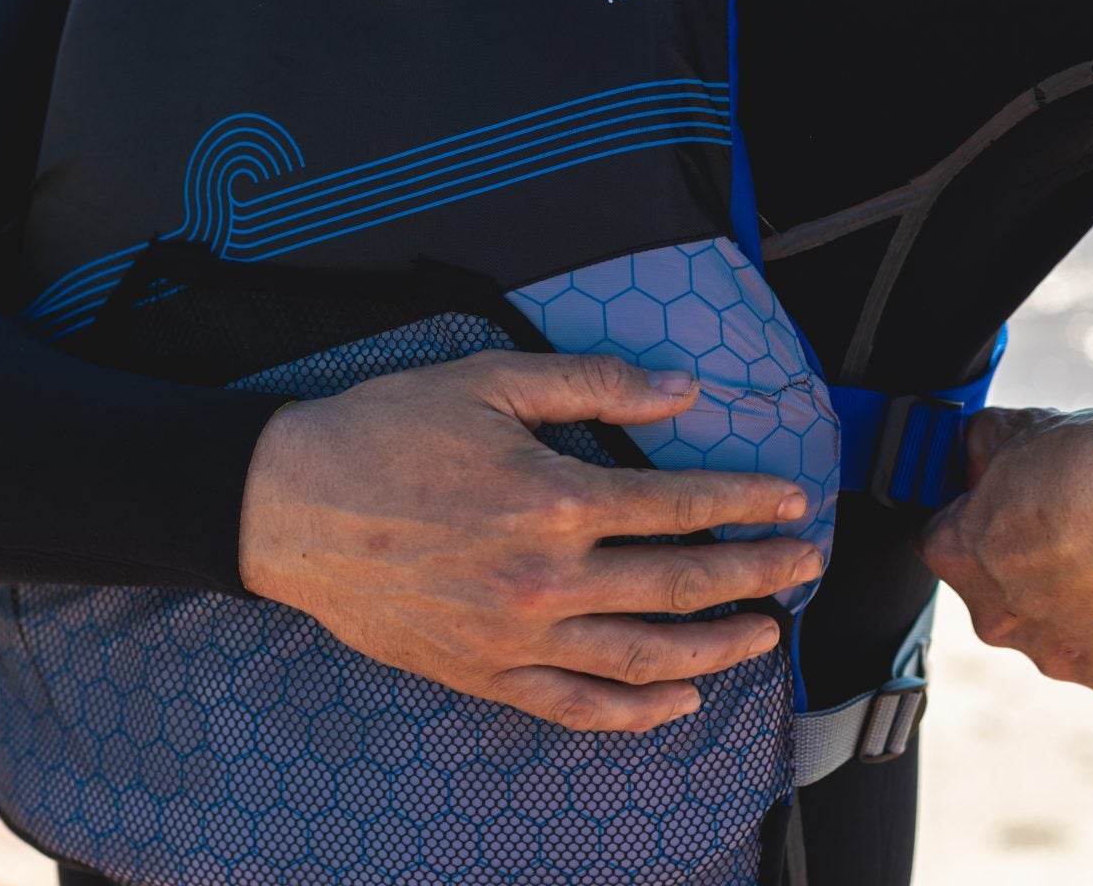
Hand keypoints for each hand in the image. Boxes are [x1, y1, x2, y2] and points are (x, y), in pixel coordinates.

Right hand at [238, 350, 821, 733]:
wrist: (286, 506)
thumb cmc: (384, 432)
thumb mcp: (487, 381)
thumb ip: (593, 383)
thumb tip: (685, 389)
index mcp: (555, 497)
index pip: (683, 505)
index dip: (749, 501)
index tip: (794, 500)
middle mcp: (548, 578)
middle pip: (682, 585)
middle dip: (758, 574)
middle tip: (805, 567)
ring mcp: (517, 637)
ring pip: (645, 656)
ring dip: (719, 648)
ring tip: (767, 632)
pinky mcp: (484, 675)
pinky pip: (577, 707)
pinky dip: (636, 712)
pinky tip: (679, 701)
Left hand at [919, 406, 1092, 698]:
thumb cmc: (1092, 468)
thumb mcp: (1015, 432)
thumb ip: (978, 448)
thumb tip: (973, 454)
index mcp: (954, 556)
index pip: (944, 542)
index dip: (978, 522)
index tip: (1009, 510)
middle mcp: (992, 618)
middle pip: (997, 596)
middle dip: (1024, 570)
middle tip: (1073, 535)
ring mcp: (1051, 654)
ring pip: (1052, 631)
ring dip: (1073, 606)